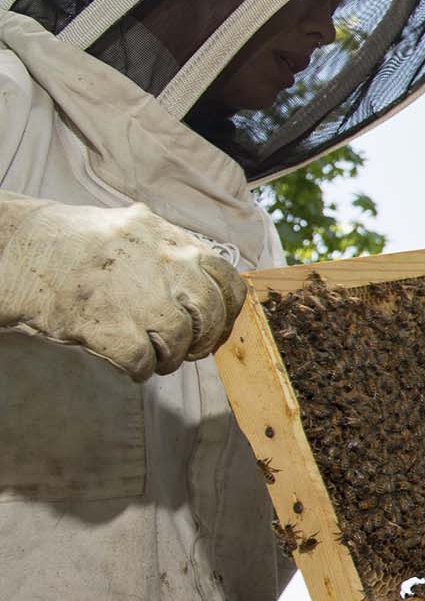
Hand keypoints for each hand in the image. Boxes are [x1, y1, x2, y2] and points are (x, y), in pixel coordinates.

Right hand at [0, 197, 245, 379]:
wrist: (18, 246)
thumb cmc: (73, 241)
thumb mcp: (133, 229)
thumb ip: (171, 251)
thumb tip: (205, 281)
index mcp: (171, 240)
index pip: (227, 279)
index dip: (227, 309)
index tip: (218, 323)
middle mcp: (165, 264)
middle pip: (210, 314)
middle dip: (204, 339)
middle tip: (190, 349)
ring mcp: (140, 296)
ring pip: (181, 341)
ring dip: (171, 357)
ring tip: (155, 357)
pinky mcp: (111, 326)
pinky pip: (144, 362)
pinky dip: (140, 370)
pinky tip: (130, 365)